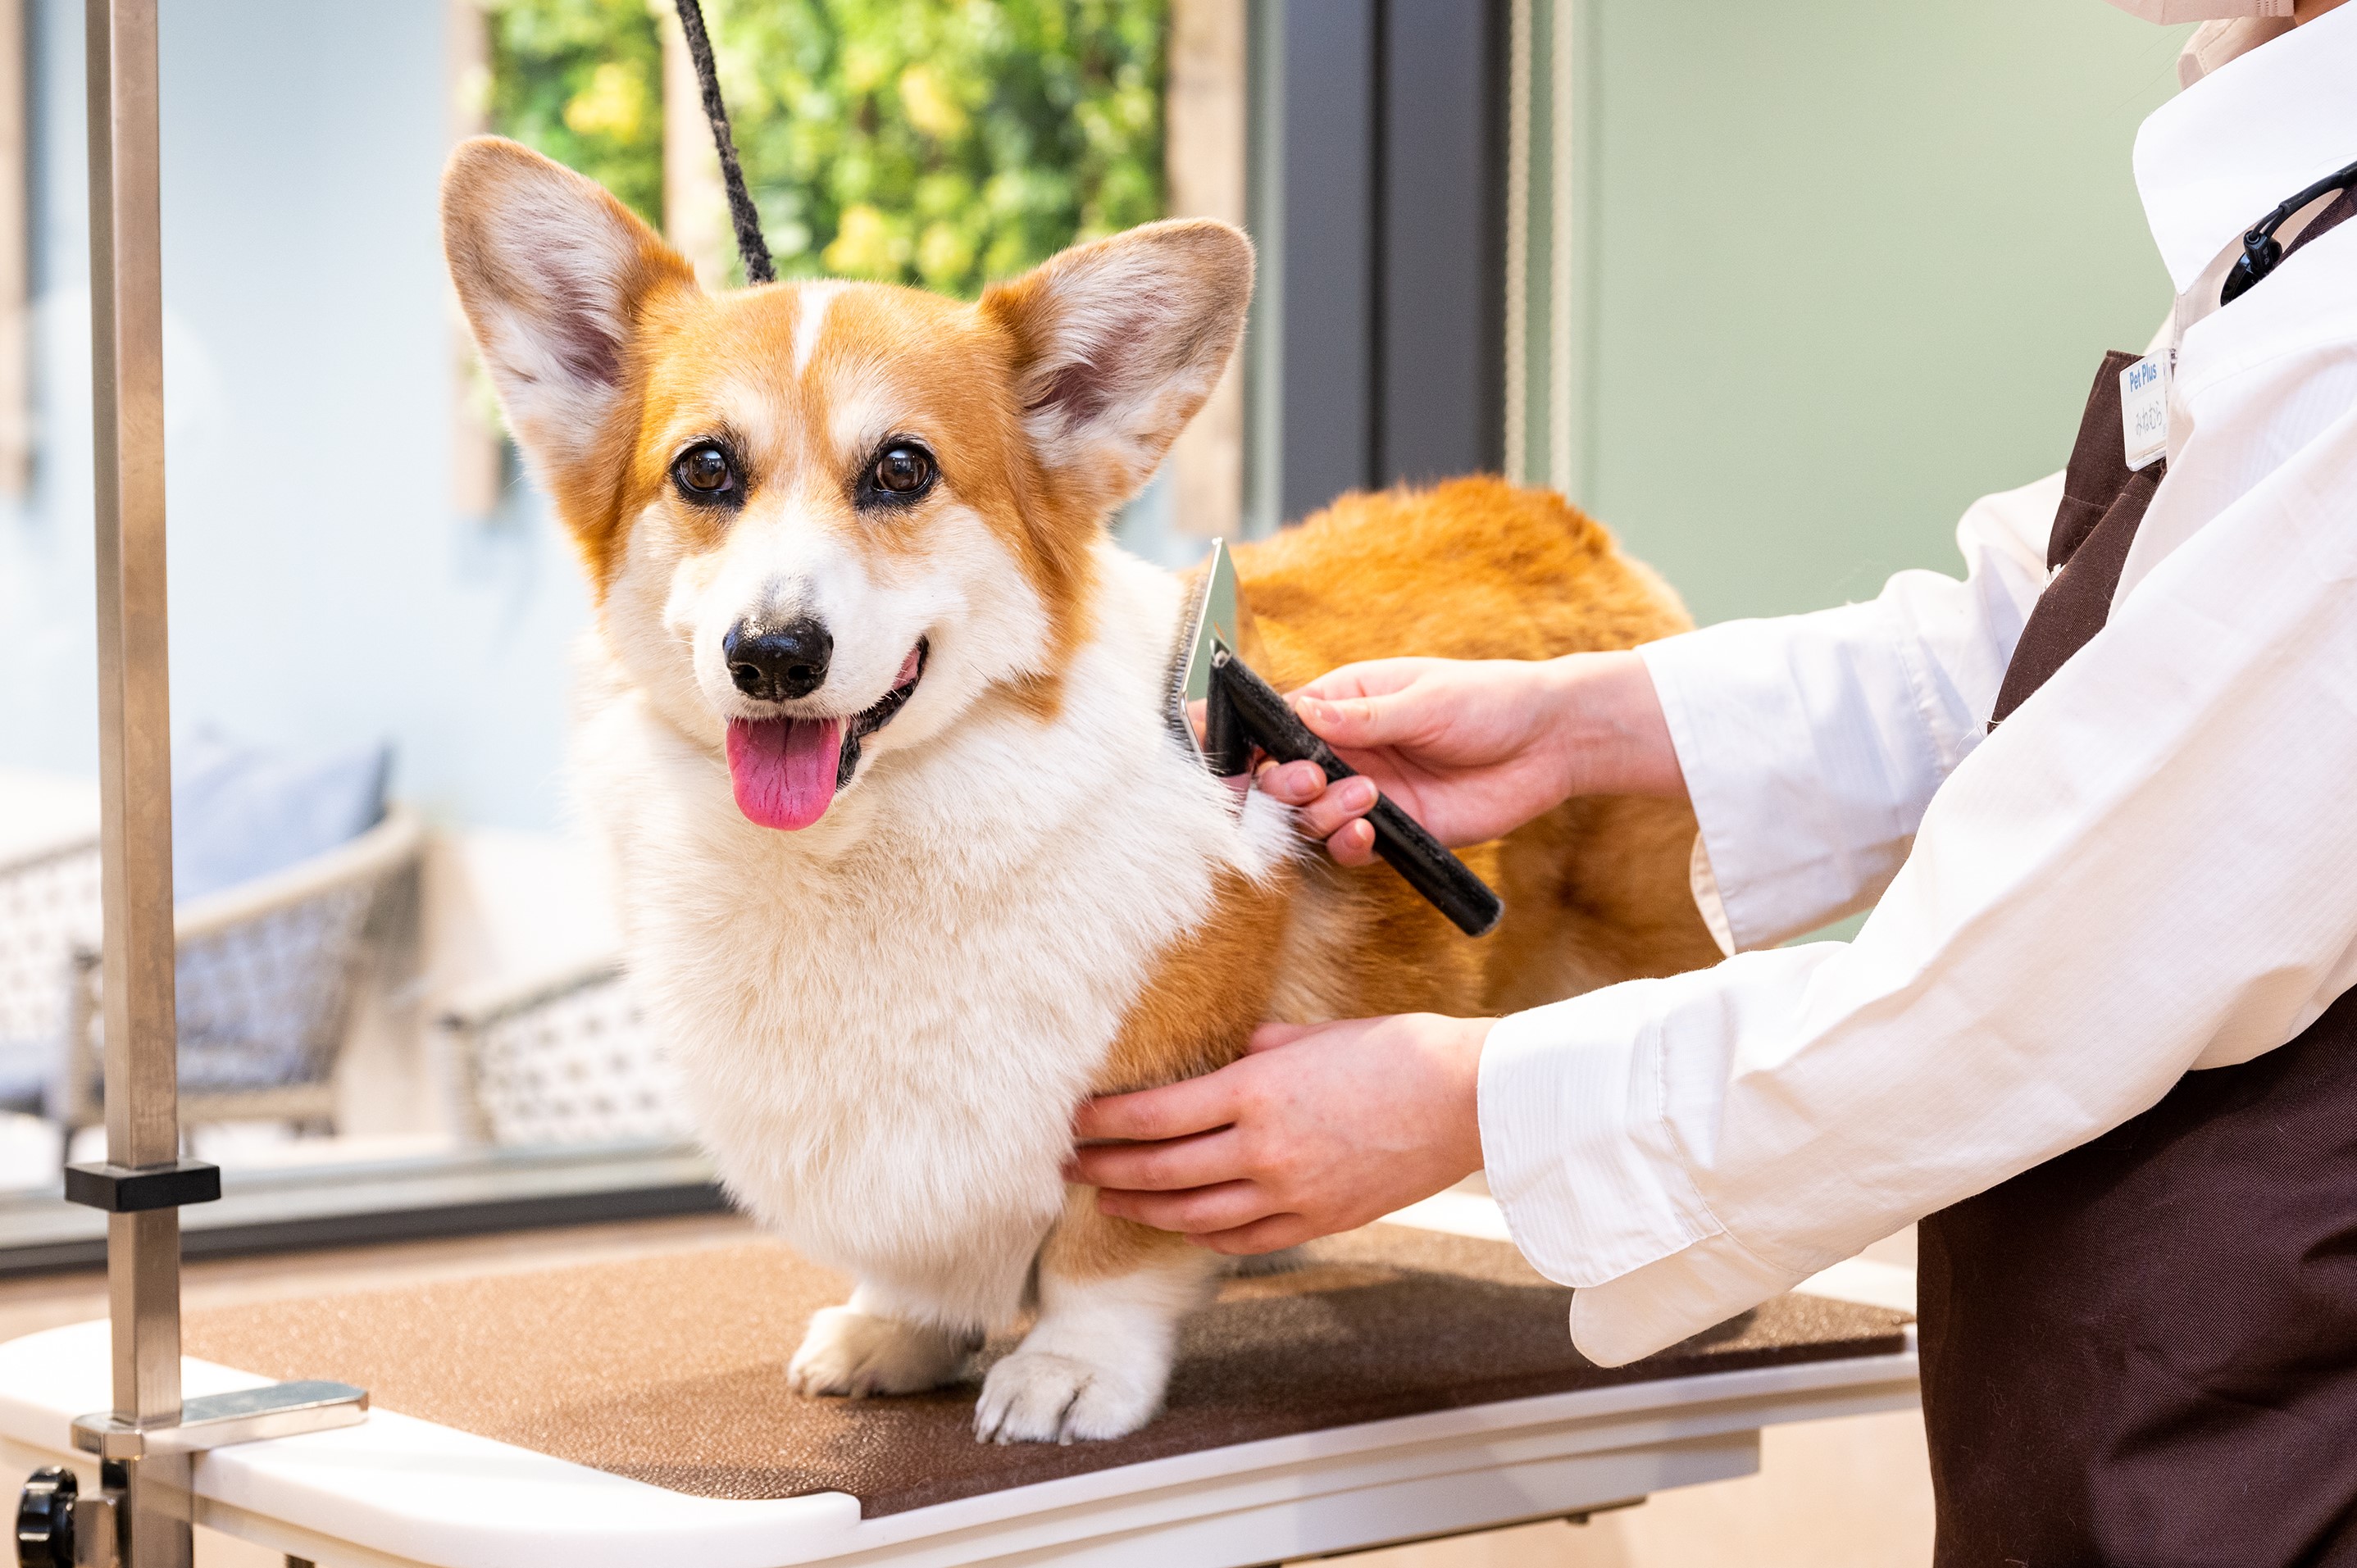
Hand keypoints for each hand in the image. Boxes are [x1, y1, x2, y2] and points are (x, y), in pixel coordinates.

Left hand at [1065, 1014, 1491, 1252]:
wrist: (1469, 1097)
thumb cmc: (1396, 1050)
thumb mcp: (1312, 1034)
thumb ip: (1257, 1051)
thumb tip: (1224, 1061)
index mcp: (1255, 1090)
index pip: (1154, 1115)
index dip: (1103, 1122)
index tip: (1070, 1120)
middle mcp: (1264, 1148)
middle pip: (1160, 1169)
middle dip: (1105, 1168)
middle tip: (1066, 1167)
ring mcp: (1291, 1191)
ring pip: (1193, 1212)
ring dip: (1143, 1206)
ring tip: (1108, 1197)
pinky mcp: (1319, 1219)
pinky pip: (1243, 1237)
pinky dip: (1203, 1232)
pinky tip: (1180, 1223)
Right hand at [1259, 650, 1683, 865]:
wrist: (1550, 743)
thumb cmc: (1490, 701)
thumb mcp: (1426, 699)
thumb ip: (1363, 717)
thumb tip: (1303, 714)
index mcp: (1342, 704)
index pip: (1274, 722)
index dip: (1242, 740)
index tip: (1222, 756)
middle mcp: (1345, 750)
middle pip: (1277, 777)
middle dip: (1278, 785)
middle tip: (1308, 783)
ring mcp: (1365, 792)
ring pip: (1307, 817)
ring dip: (1320, 815)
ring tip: (1365, 799)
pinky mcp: (1392, 830)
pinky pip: (1347, 848)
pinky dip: (1346, 846)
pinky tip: (1367, 832)